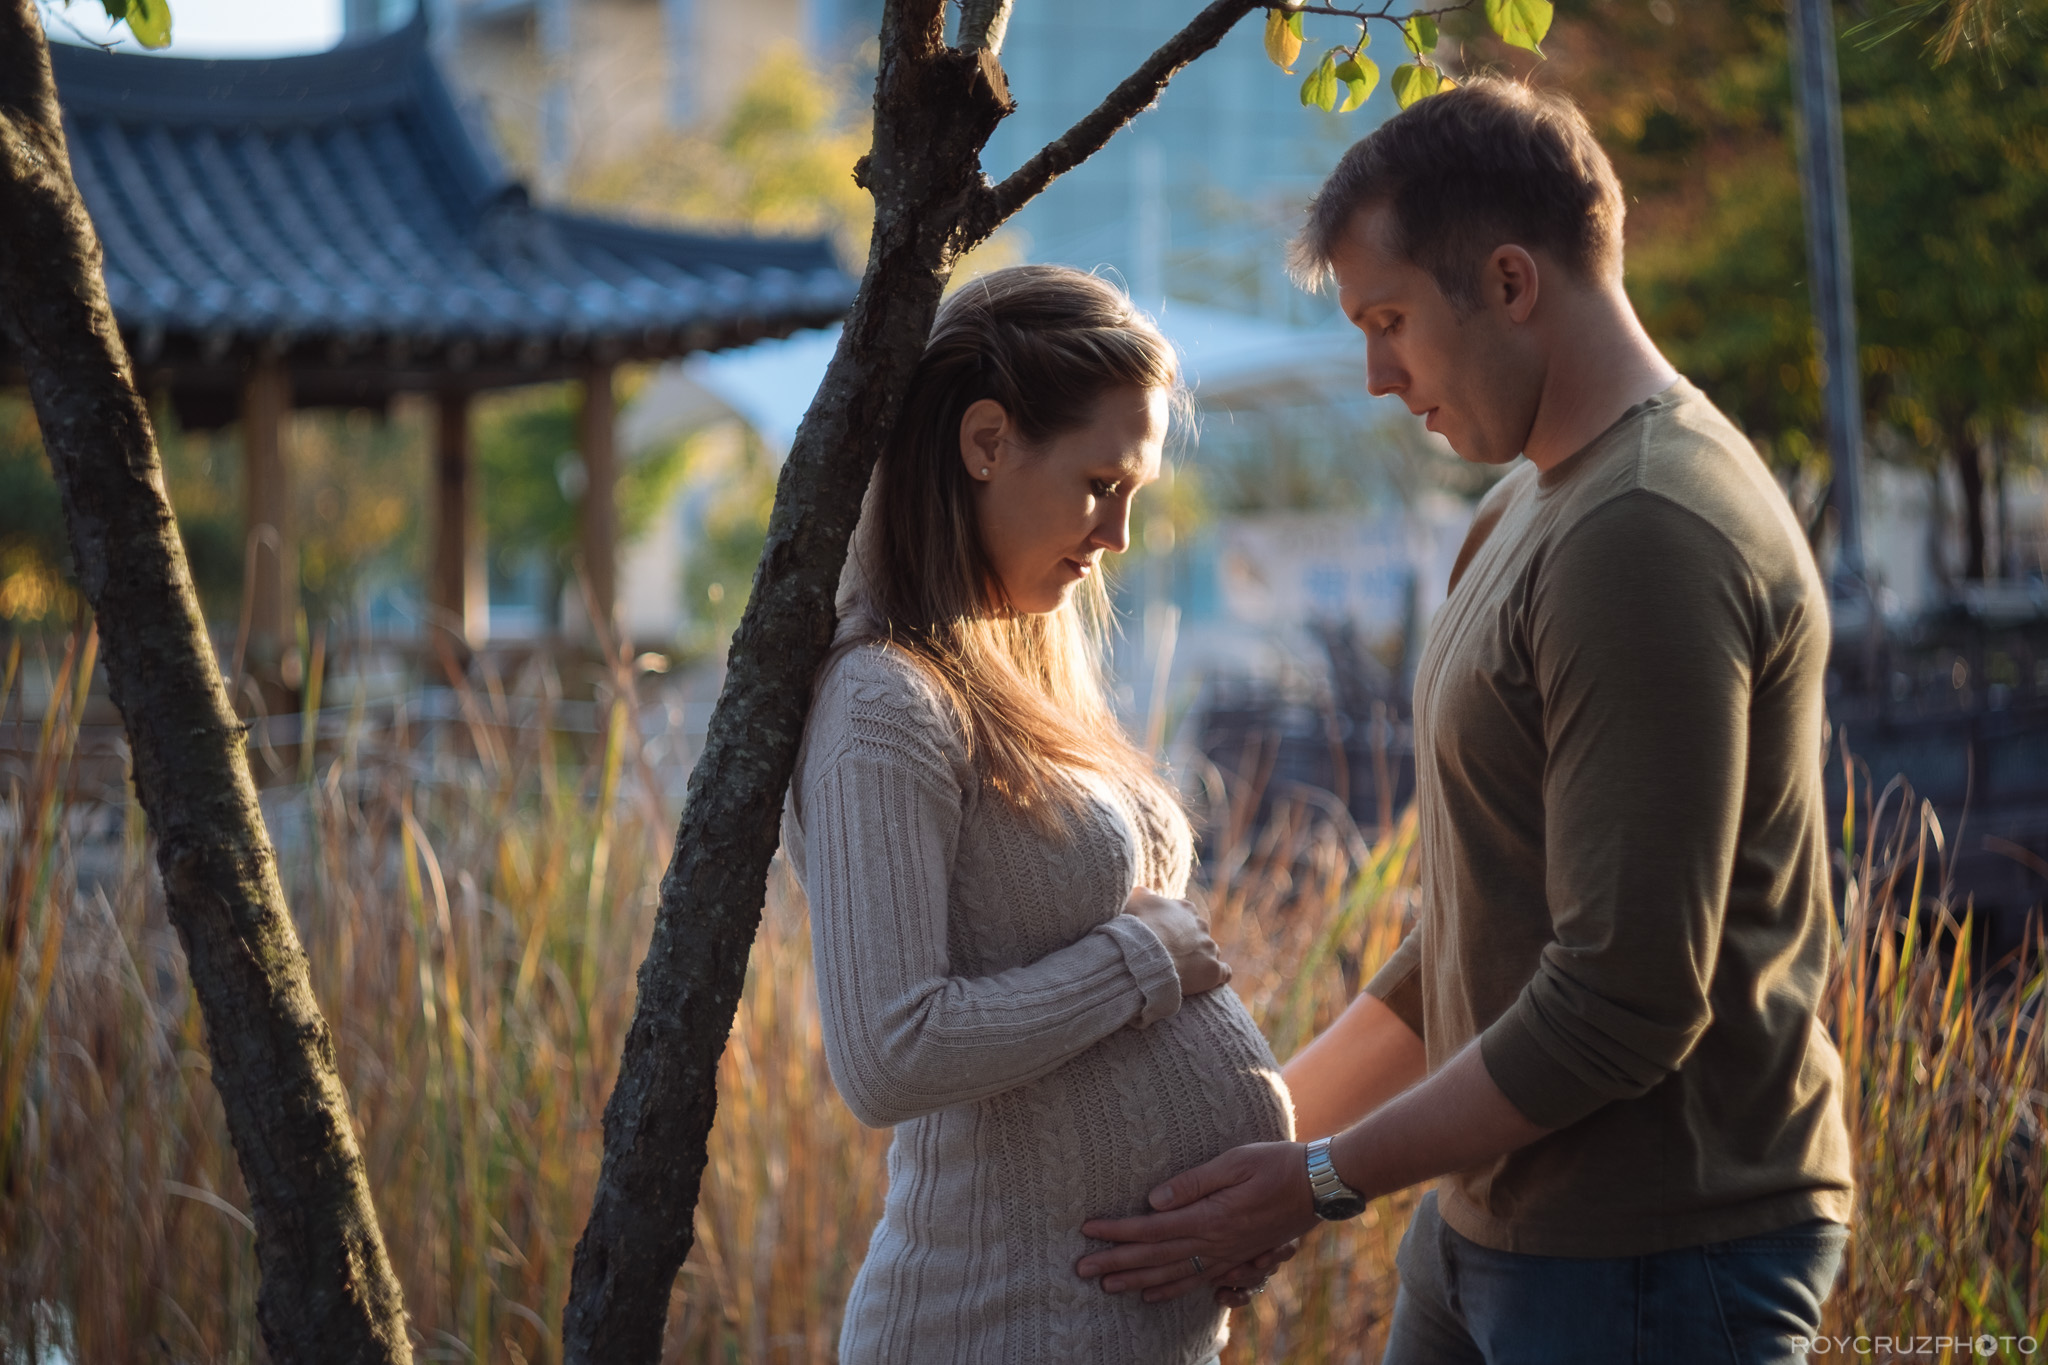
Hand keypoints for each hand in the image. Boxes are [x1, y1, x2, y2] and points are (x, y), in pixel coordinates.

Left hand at [1076, 1141, 1319, 1301]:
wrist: (1319, 1185)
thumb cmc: (1277, 1163)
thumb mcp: (1234, 1162)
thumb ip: (1193, 1182)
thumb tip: (1153, 1198)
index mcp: (1209, 1218)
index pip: (1151, 1228)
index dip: (1117, 1232)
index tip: (1087, 1231)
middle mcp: (1215, 1243)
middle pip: (1155, 1258)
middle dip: (1115, 1263)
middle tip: (1081, 1268)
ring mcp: (1227, 1255)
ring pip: (1172, 1275)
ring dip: (1136, 1281)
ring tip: (1106, 1286)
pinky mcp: (1237, 1258)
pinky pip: (1197, 1281)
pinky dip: (1171, 1291)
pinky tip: (1152, 1296)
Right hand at [1123, 887, 1229, 996]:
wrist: (1147, 956)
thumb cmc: (1139, 928)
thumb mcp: (1136, 902)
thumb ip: (1142, 893)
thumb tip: (1143, 890)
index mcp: (1186, 909)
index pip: (1185, 916)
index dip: (1174, 929)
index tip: (1163, 938)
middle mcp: (1202, 925)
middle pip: (1198, 935)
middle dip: (1188, 945)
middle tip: (1170, 956)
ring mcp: (1209, 948)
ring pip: (1210, 953)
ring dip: (1200, 961)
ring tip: (1183, 973)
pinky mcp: (1214, 970)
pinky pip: (1224, 973)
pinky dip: (1217, 976)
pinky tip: (1205, 981)